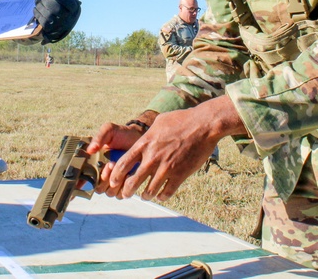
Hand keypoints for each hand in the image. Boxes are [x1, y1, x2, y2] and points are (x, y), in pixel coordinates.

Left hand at [34, 0, 86, 43]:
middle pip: (55, 7)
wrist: (62, 26)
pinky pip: (41, 19)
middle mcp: (67, 17)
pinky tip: (36, 9)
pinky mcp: (50, 29)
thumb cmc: (67, 7)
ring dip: (39, 6)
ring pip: (46, 13)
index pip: (68, 2)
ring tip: (37, 2)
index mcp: (74, 8)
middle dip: (46, 1)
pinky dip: (37, 13)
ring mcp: (58, 24)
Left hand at [90, 97, 243, 201]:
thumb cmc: (181, 119)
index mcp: (145, 143)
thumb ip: (149, 133)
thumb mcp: (159, 121)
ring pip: (149, 191)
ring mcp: (167, 167)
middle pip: (132, 181)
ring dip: (145, 195)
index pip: (123, 164)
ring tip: (144, 196)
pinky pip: (167, 192)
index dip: (115, 176)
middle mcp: (153, 157)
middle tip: (126, 193)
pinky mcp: (180, 174)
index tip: (114, 181)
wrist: (203, 125)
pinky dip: (162, 196)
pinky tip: (161, 196)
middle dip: (126, 191)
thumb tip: (143, 137)